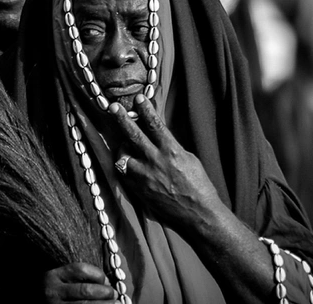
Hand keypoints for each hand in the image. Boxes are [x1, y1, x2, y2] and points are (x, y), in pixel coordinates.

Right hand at [43, 262, 118, 303]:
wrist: (35, 303)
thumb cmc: (54, 291)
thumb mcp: (60, 279)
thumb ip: (79, 277)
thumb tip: (107, 283)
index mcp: (53, 276)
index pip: (80, 269)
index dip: (98, 274)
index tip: (107, 281)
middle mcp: (52, 292)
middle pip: (84, 290)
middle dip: (104, 293)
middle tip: (115, 294)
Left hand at [107, 94, 223, 227]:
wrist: (198, 214)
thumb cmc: (199, 185)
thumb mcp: (189, 159)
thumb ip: (172, 147)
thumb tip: (160, 137)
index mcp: (172, 151)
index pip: (155, 125)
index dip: (145, 109)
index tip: (138, 98)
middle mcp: (156, 161)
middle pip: (134, 135)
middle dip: (122, 119)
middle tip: (113, 107)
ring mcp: (145, 177)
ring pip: (123, 156)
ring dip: (121, 147)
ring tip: (123, 144)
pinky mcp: (139, 190)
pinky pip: (123, 174)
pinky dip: (123, 167)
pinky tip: (125, 164)